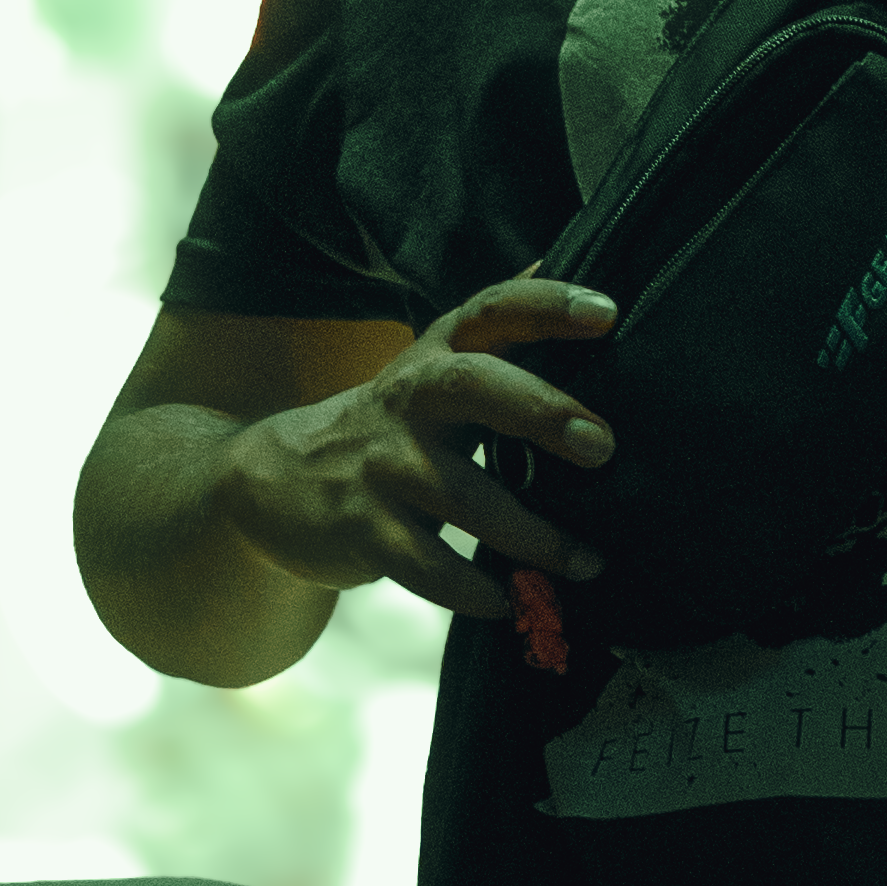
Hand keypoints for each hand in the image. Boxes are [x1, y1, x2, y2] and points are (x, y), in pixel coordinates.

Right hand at [211, 275, 618, 630]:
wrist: (278, 480)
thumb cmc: (394, 421)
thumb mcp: (435, 368)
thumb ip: (500, 337)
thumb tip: (583, 282)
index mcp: (437, 353)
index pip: (493, 310)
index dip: (548, 304)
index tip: (608, 313)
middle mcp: (410, 399)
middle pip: (474, 386)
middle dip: (540, 411)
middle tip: (604, 446)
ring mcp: (384, 466)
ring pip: (464, 497)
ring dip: (533, 536)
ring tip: (589, 561)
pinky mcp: (365, 531)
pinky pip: (427, 567)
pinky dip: (473, 590)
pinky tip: (511, 603)